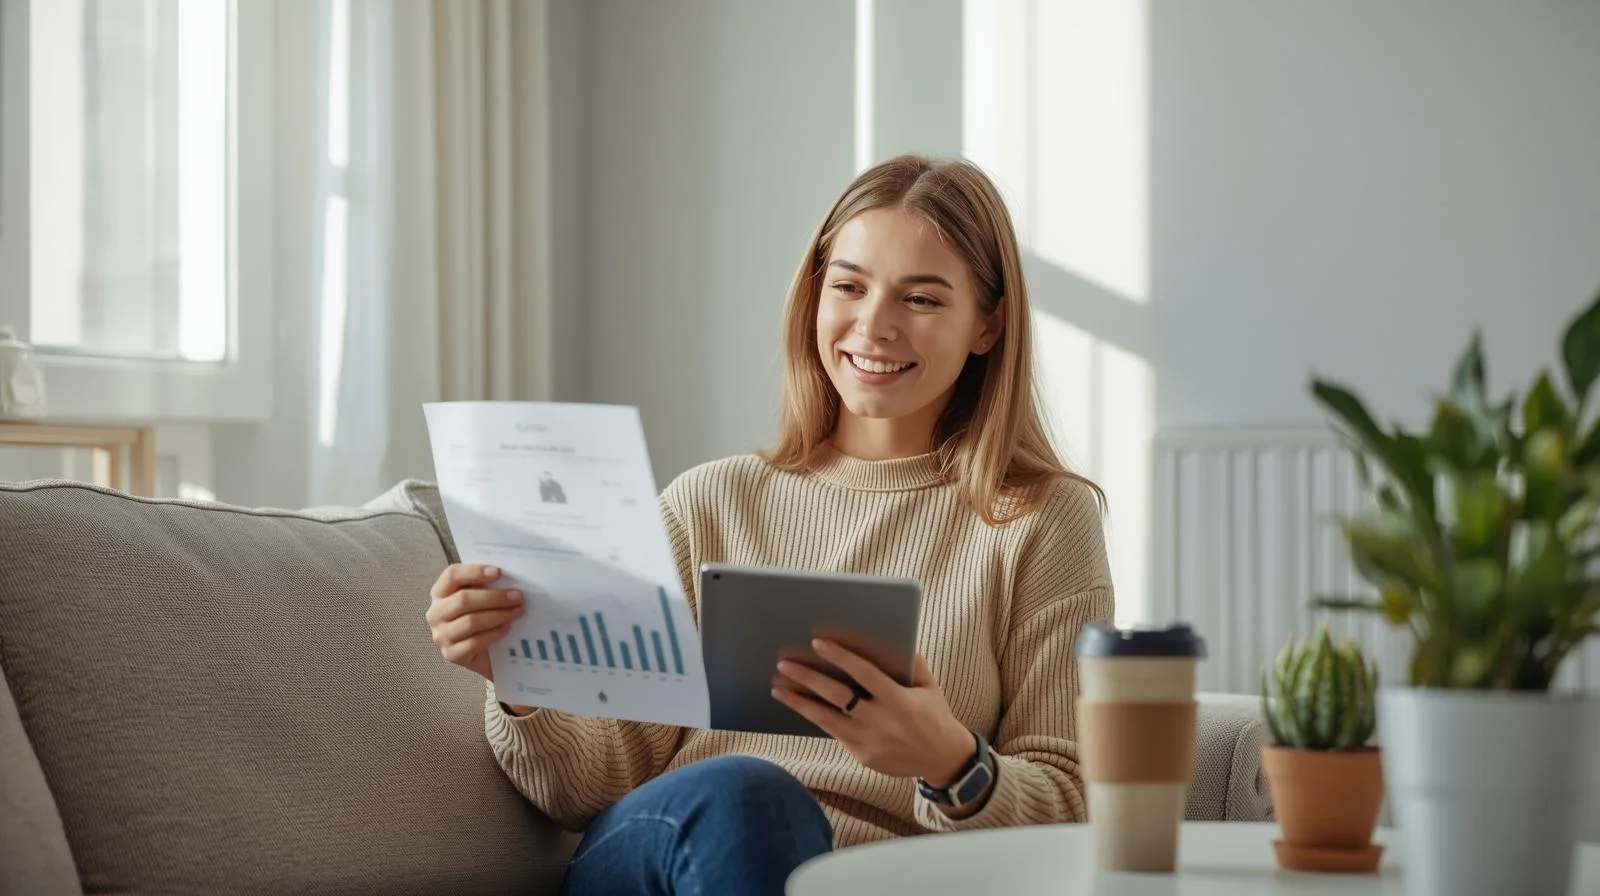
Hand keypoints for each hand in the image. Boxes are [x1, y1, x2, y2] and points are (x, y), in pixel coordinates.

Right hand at [425, 563, 524, 682]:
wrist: (483, 655)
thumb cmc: (482, 620)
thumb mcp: (480, 599)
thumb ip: (486, 586)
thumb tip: (507, 578)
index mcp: (439, 593)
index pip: (451, 576)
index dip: (474, 572)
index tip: (498, 572)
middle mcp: (435, 613)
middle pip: (463, 599)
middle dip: (494, 597)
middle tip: (517, 596)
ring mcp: (441, 636)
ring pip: (470, 621)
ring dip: (498, 615)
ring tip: (517, 611)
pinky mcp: (451, 655)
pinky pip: (475, 642)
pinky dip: (494, 633)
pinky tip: (507, 628)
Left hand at [772, 640, 974, 786]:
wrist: (942, 759)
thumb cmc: (934, 714)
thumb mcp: (930, 686)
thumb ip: (913, 662)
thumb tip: (893, 635)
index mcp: (900, 700)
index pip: (865, 674)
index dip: (841, 657)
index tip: (818, 642)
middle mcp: (882, 722)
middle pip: (838, 696)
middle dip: (809, 678)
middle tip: (785, 663)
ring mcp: (870, 742)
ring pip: (826, 719)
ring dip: (800, 702)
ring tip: (778, 688)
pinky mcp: (862, 756)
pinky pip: (834, 733)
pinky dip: (816, 718)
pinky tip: (799, 705)